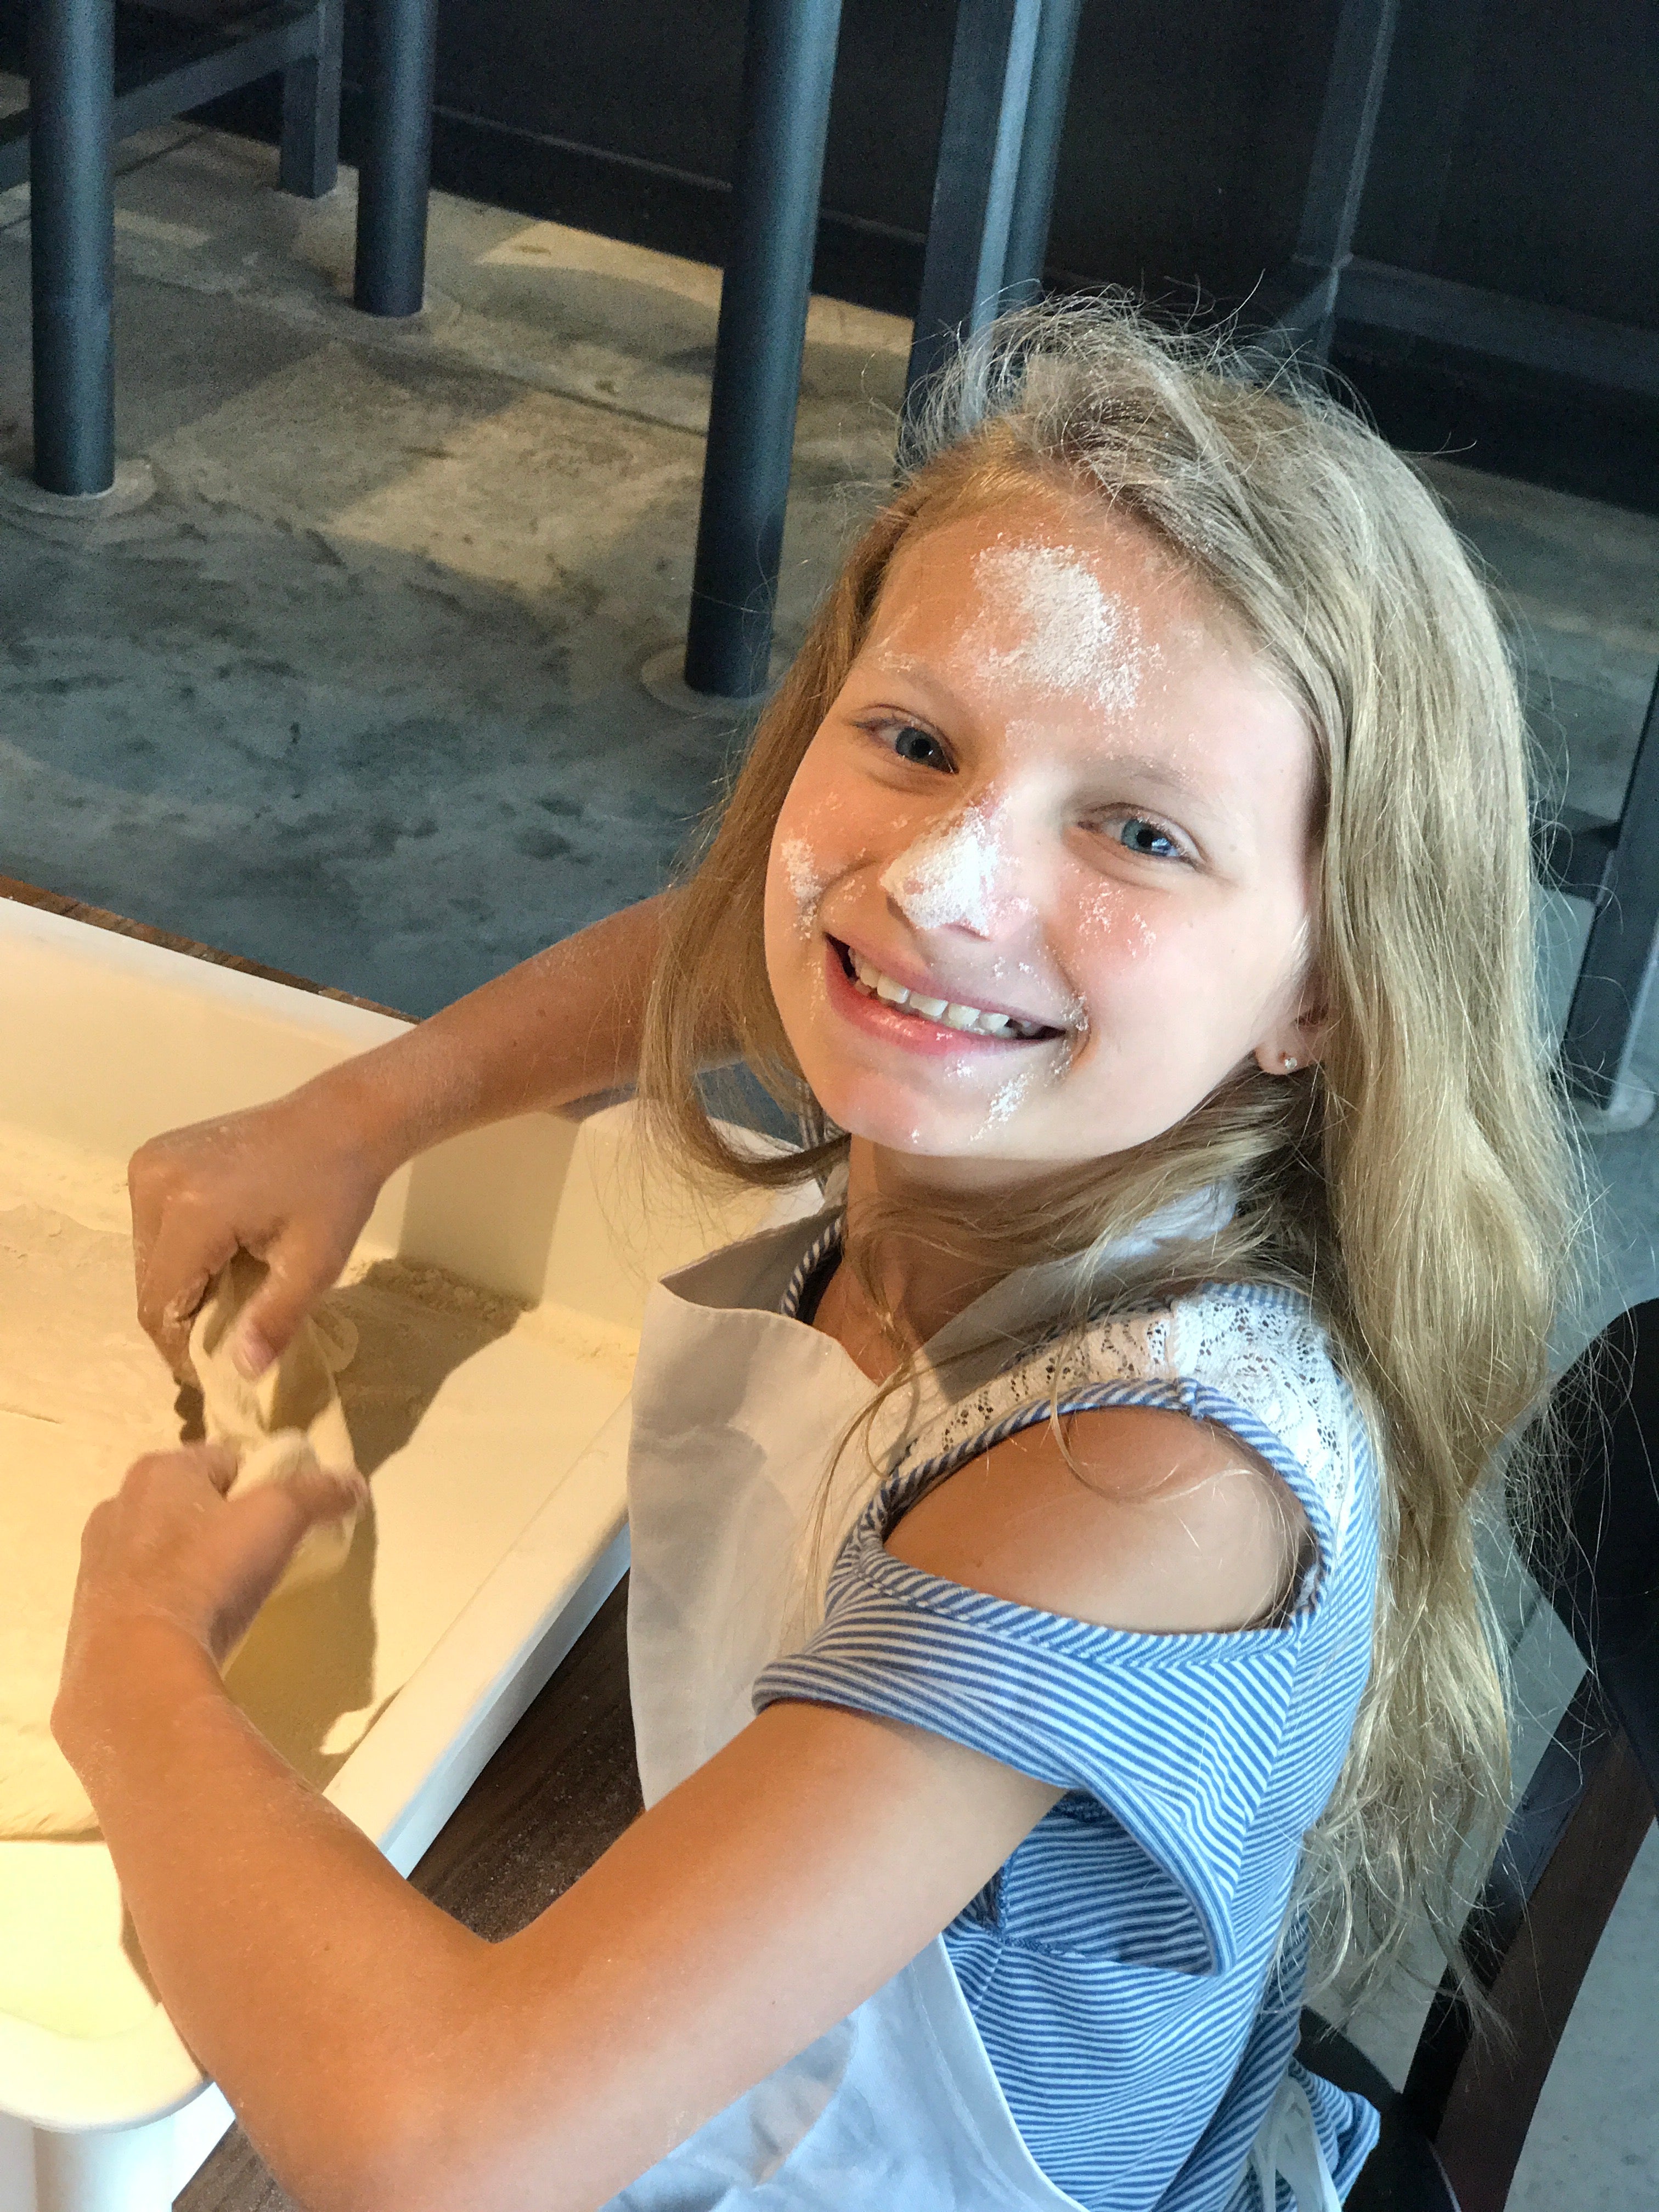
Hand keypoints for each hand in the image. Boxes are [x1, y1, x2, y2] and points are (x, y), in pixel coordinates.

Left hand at [53, 1443, 369, 1747]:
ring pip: (164, 1545)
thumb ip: (318, 1494)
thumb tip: (354, 1483)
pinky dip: (169, 1597)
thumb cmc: (208, 1575)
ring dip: (193, 1561)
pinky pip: (143, 1587)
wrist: (137, 1667)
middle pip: (193, 1502)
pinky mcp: (89, 1606)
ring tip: (225, 1596)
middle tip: (257, 1558)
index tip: (280, 1521)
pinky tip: (192, 1622)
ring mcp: (97, 1557)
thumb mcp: (279, 1520)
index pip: (227, 1460)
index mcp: (159, 1470)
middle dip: (225, 1523)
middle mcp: (119, 1503)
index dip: (261, 1486)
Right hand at [130, 1084, 391, 1381]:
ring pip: (146, 1256)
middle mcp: (156, 1183)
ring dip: (180, 1284)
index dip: (179, 1346)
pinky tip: (219, 1255)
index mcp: (191, 1212)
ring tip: (228, 1292)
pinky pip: (153, 1225)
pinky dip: (179, 1251)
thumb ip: (276, 1320)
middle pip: (148, 1281)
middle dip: (182, 1316)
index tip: (211, 1368)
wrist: (340, 1120)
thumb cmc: (335, 1192)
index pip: (160, 1303)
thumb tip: (244, 1372)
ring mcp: (151, 1165)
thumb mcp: (316, 1263)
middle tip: (226, 1333)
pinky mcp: (156, 1157)